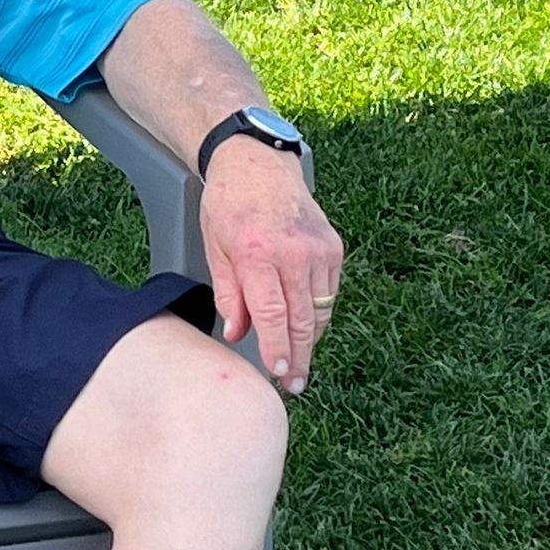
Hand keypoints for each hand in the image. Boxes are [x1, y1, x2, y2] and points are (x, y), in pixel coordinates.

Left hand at [199, 137, 343, 395]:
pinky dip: (319, 312)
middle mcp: (294, 252)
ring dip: (311, 340)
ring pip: (320, 310)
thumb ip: (229, 294)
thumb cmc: (229, 205)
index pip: (272, 314)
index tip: (280, 374)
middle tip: (296, 385)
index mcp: (257, 253)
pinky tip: (307, 326)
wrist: (257, 163)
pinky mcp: (333, 247)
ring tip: (300, 362)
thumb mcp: (215, 249)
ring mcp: (318, 249)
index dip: (276, 349)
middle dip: (299, 357)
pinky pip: (329, 292)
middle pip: (302, 320)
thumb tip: (238, 334)